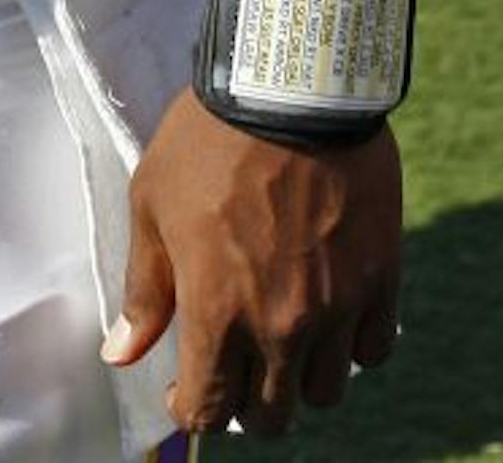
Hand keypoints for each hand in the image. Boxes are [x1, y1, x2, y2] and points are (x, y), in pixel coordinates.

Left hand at [104, 87, 402, 437]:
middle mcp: (279, 325)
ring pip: (325, 391)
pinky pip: (375, 348)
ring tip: (288, 340)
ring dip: (303, 377)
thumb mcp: (153, 203)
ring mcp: (335, 305)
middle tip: (240, 365)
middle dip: (248, 402)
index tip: (189, 388)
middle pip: (272, 416)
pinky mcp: (380, 276)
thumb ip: (144, 289)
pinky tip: (334, 315)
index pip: (207, 410)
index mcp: (216, 313)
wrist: (292, 85)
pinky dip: (355, 344)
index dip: (193, 408)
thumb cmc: (210, 139)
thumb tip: (122, 354)